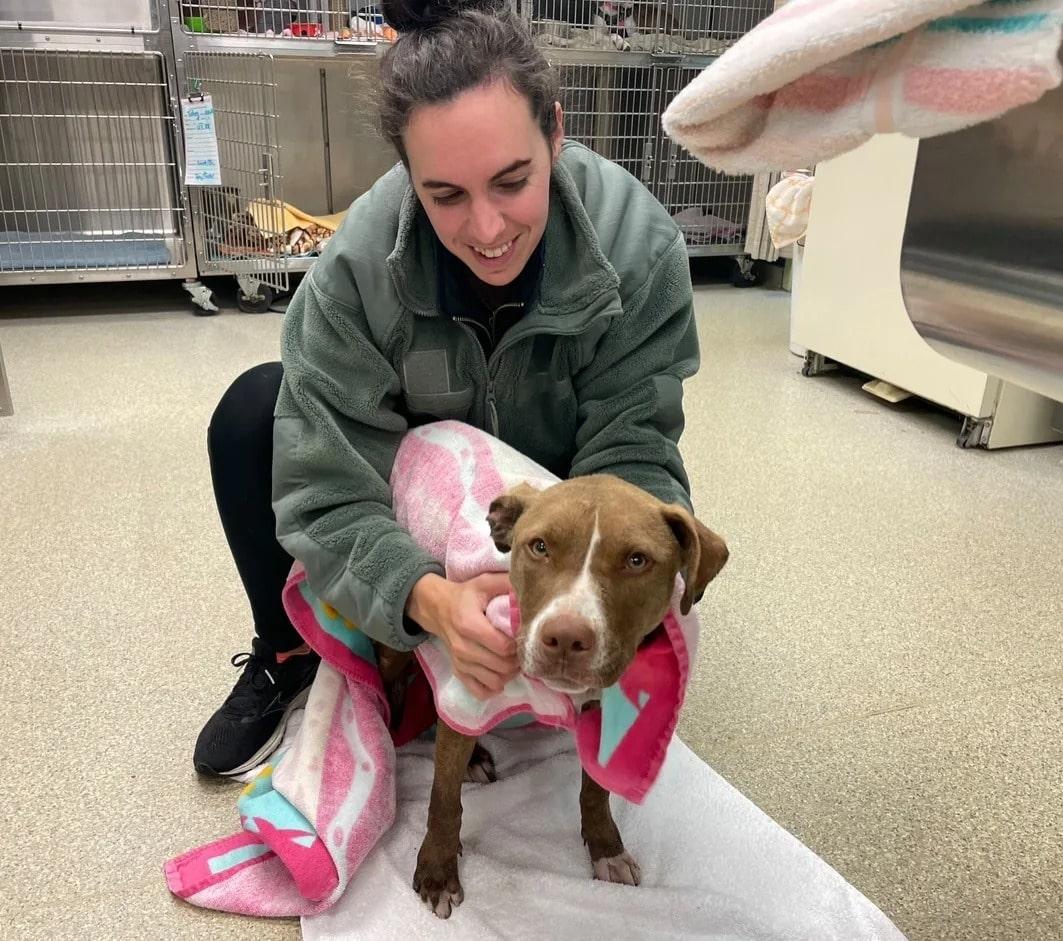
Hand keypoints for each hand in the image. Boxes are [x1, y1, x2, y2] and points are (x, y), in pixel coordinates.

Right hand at [407, 572, 517, 699]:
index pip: (503, 646)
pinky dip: (494, 687)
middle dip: (517, 659)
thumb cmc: (467, 595)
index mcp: (469, 624)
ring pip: (495, 681)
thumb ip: (507, 583)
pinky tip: (499, 673)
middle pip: (502, 666)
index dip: (519, 643)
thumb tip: (530, 590)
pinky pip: (480, 692)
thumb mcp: (485, 582)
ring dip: (509, 673)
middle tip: (521, 648)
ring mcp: (459, 663)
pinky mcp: (458, 673)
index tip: (522, 635)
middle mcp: (462, 647)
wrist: (439, 608)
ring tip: (513, 659)